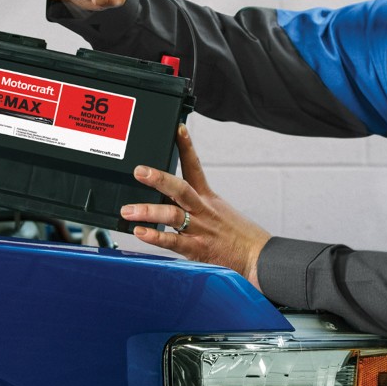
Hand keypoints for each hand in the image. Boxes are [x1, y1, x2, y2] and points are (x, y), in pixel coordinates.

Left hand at [121, 125, 270, 289]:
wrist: (258, 256)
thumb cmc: (238, 234)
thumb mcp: (219, 211)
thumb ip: (195, 204)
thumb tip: (168, 197)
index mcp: (208, 198)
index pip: (196, 167)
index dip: (186, 146)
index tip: (177, 129)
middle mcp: (203, 210)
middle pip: (180, 189)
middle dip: (158, 178)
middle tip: (138, 171)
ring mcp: (200, 229)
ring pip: (173, 216)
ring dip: (148, 211)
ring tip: (128, 210)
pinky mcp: (198, 249)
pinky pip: (173, 242)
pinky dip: (155, 237)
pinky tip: (140, 232)